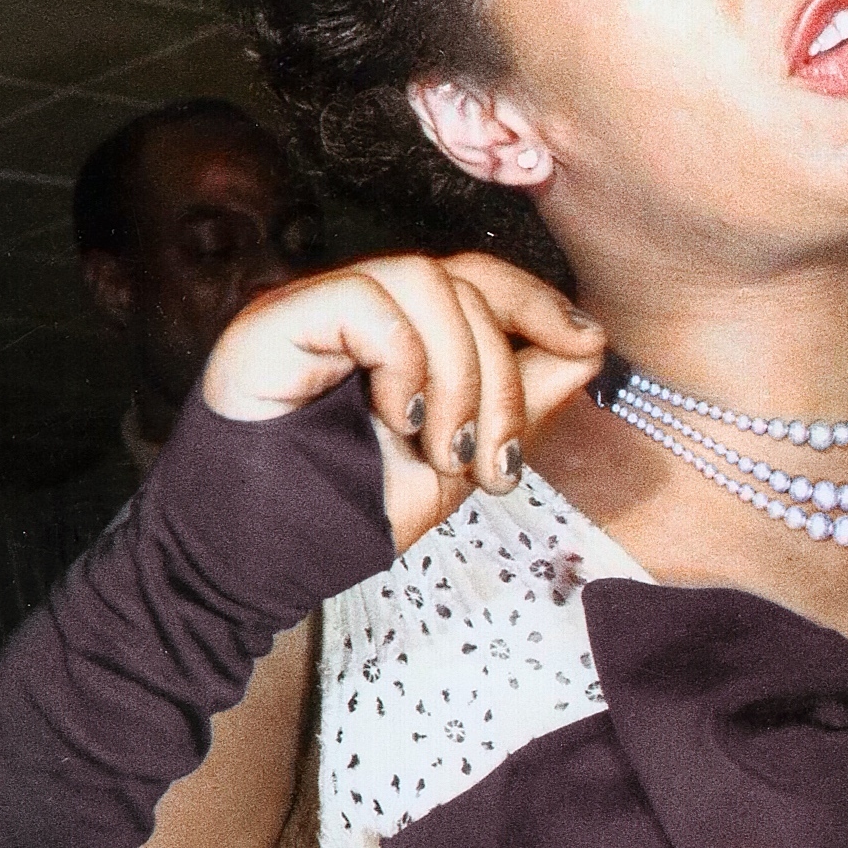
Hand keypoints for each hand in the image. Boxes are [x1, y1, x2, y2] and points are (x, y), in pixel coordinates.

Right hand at [201, 253, 605, 552]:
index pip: (478, 279)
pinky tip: (396, 420)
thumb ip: (518, 401)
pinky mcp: (274, 320)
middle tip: (493, 463)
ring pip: (424, 282)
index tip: (589, 344)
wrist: (257, 568)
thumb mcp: (459, 460)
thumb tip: (590, 345)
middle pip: (464, 281)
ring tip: (445, 452)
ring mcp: (312, 307)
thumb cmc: (344, 516)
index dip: (538, 302)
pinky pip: (366, 297)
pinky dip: (404, 360)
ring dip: (460, 375)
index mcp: (398, 331)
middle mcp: (356, 307)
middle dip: (503, 376)